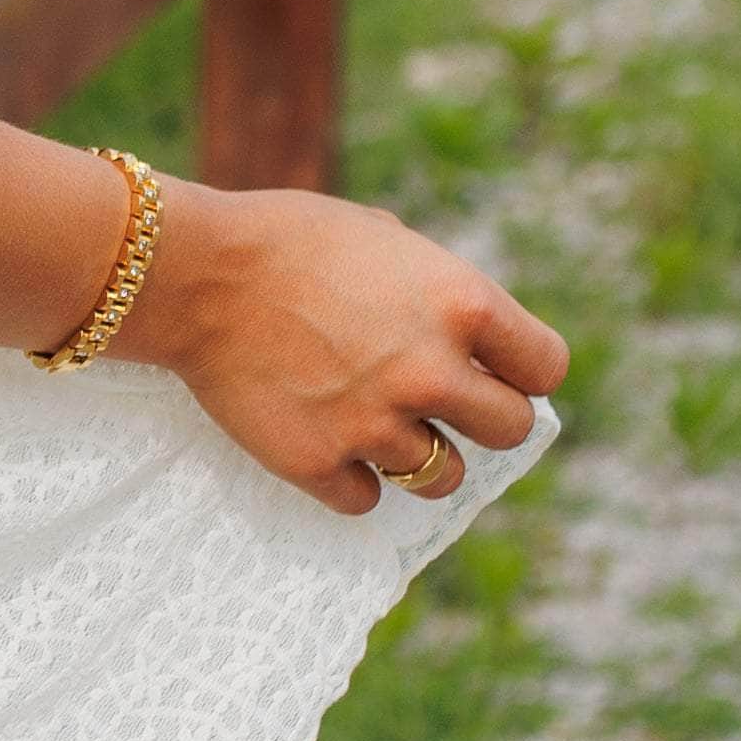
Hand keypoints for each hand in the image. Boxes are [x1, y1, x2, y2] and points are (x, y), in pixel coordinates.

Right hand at [123, 175, 566, 517]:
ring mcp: (376, 425)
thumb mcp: (388, 241)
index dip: (522, 371)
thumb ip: (441, 294)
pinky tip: (325, 439)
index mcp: (463, 306)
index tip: (495, 370)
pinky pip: (365, 499)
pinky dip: (351, 478)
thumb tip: (473, 343)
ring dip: (418, 455)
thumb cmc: (289, 240)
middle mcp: (432, 372)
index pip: (545, 369)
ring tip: (374, 421)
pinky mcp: (319, 463)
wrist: (194, 274)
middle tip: (438, 403)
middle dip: (480, 419)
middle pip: (509, 432)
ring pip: (441, 477)